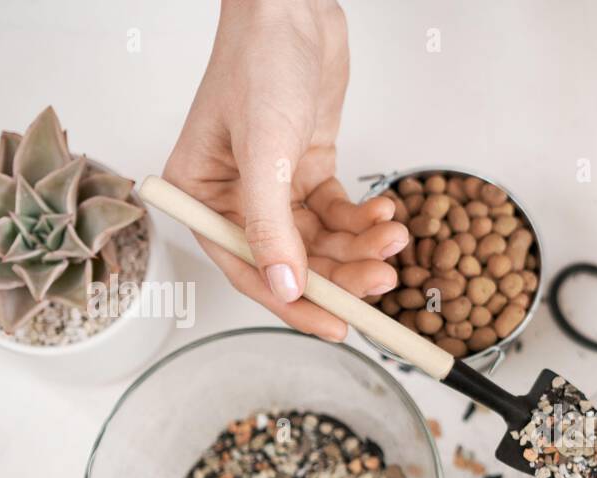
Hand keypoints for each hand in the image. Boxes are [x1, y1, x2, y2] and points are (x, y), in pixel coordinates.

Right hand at [163, 0, 406, 340]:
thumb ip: (271, 225)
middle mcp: (235, 198)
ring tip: (394, 238)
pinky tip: (386, 213)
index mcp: (202, 197)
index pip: (250, 271)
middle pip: (294, 262)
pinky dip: (365, 220)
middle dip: (343, 274)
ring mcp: (274, 186)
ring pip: (324, 242)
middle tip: (384, 278)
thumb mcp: (264, 150)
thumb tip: (286, 286)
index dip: (296, 304)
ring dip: (362, 247)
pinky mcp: (306, 171)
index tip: (337, 326)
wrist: (292, 7)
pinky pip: (339, 215)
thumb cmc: (259, 61)